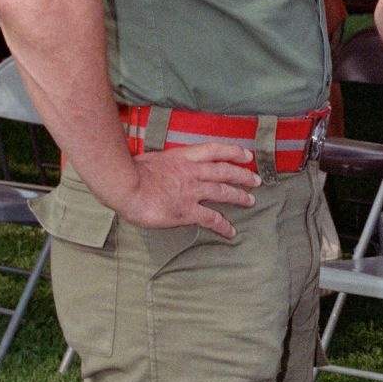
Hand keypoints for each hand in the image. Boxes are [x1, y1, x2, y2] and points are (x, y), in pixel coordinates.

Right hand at [118, 142, 261, 238]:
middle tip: (256, 179)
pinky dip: (223, 225)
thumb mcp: (151, 160)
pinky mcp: (187, 211)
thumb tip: (160, 168)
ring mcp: (192, 191)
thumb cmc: (130, 172)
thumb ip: (163, 164)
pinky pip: (211, 218)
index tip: (246, 154)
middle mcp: (192, 172)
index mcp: (182, 158)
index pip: (214, 150)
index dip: (233, 151)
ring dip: (239, 196)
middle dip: (243, 175)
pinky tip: (231, 231)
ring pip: (223, 191)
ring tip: (251, 200)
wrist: (126, 185)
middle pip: (224, 170)